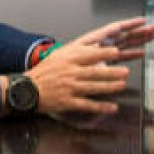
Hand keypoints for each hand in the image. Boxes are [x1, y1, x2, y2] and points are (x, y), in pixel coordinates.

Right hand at [24, 18, 153, 115]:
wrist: (28, 89)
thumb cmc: (45, 71)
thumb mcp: (59, 55)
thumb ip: (76, 51)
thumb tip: (95, 46)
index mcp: (68, 59)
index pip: (89, 55)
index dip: (104, 54)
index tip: (117, 53)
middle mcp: (70, 73)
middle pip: (94, 72)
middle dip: (112, 72)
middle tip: (125, 71)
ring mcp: (69, 88)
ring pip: (93, 87)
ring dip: (109, 87)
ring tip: (122, 85)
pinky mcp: (68, 102)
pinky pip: (87, 105)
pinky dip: (101, 107)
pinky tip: (112, 107)